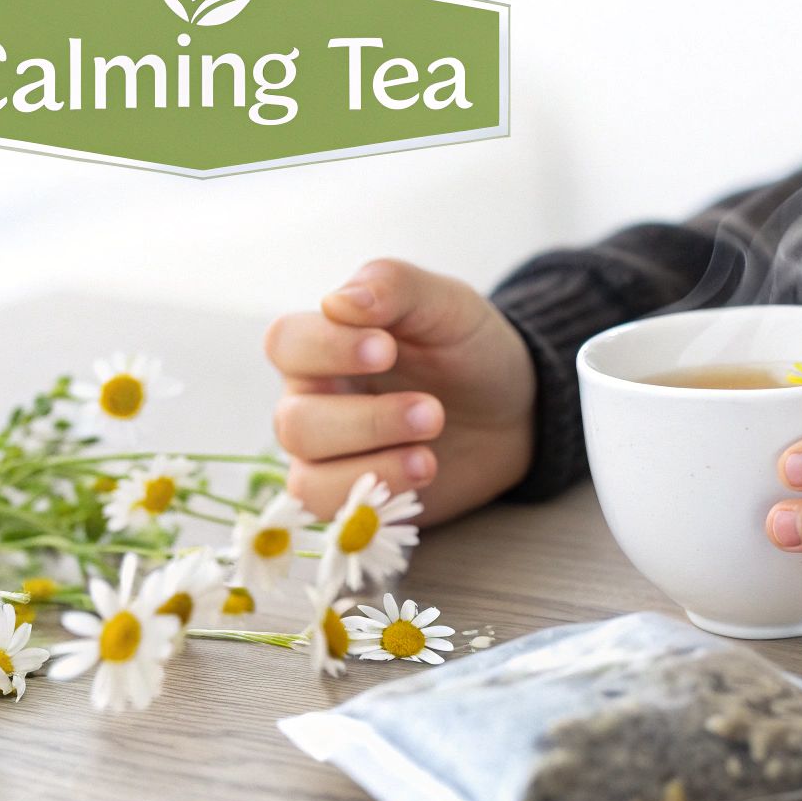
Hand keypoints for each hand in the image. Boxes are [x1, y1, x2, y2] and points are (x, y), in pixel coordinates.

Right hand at [264, 259, 535, 524]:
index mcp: (324, 344)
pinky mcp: (354, 497)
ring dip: (372, 467)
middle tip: (433, 412)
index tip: (388, 348)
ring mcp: (329, 456)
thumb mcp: (447, 304)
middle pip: (294, 421)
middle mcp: (313, 401)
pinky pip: (332, 513)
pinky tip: (423, 474)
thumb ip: (394, 287)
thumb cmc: (469, 348)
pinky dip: (375, 495)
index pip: (287, 343)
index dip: (327, 348)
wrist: (514, 409)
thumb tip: (337, 301)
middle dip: (368, 422)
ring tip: (430, 455)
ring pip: (307, 478)